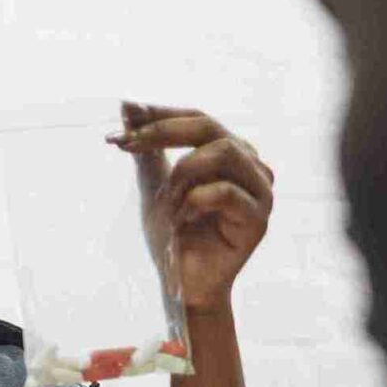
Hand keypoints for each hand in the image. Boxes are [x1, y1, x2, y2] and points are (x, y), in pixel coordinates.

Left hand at [109, 101, 275, 313]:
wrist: (183, 283)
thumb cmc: (173, 234)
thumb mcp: (153, 184)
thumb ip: (146, 148)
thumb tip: (127, 103)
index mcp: (230, 152)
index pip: (198, 118)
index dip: (161, 115)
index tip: (125, 115)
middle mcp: (251, 165)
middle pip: (210, 127)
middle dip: (163, 132)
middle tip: (128, 144)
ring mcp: (261, 190)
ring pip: (221, 153)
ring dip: (181, 174)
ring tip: (166, 201)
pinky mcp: (259, 219)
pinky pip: (224, 192)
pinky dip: (193, 202)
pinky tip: (183, 220)